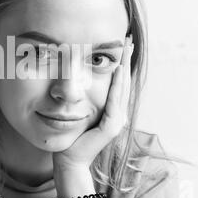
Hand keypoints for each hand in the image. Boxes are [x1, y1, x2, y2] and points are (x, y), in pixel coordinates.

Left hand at [53, 34, 133, 169]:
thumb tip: (79, 77)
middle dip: (127, 60)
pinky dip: (117, 86)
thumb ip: (85, 97)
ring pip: (122, 90)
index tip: (123, 45)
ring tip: (127, 50)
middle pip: (124, 82)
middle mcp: (118, 114)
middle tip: (129, 40)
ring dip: (125, 68)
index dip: (122, 63)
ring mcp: (116, 121)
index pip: (119, 82)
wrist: (68, 157)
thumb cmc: (71, 134)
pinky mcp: (111, 127)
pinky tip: (118, 71)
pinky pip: (114, 103)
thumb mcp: (79, 110)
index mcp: (112, 110)